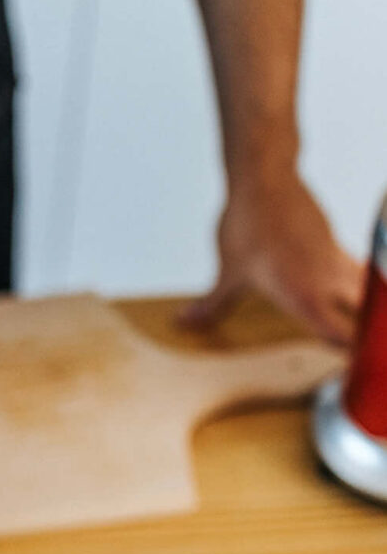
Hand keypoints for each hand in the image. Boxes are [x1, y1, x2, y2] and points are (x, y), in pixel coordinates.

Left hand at [183, 172, 363, 346]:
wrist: (265, 179)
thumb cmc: (247, 226)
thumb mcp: (228, 272)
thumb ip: (213, 304)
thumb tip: (184, 323)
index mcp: (302, 296)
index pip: (339, 337)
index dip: (350, 359)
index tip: (353, 373)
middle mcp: (327, 282)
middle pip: (368, 317)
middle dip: (371, 339)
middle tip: (368, 356)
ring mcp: (337, 261)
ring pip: (369, 292)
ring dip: (367, 311)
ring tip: (365, 331)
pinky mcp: (336, 245)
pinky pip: (357, 272)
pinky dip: (359, 287)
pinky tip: (352, 296)